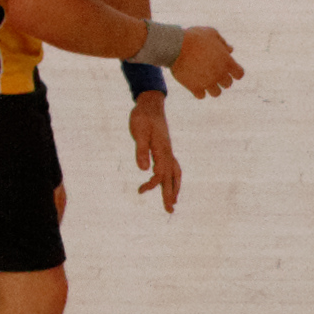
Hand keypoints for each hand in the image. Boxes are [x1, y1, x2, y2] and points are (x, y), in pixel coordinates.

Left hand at [132, 92, 182, 210]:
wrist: (150, 104)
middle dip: (170, 194)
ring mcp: (168, 151)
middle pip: (171, 177)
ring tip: (173, 201)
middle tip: (170, 210)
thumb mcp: (139, 132)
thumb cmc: (142, 117)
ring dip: (174, 187)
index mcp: (162, 150)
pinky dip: (172, 178)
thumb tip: (144, 170)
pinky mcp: (165, 149)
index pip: (160, 174)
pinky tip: (168, 181)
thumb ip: (141, 151)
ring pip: (175, 173)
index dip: (152, 184)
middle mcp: (168, 153)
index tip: (141, 191)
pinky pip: (172, 167)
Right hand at [168, 24, 243, 96]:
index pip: (239, 74)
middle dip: (222, 79)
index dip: (235, 72)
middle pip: (228, 84)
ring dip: (212, 88)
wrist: (176, 45)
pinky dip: (199, 91)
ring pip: (216, 93)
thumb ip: (222, 43)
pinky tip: (194, 83)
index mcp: (227, 61)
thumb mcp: (211, 33)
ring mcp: (207, 82)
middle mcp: (219, 74)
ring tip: (204, 80)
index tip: (227, 68)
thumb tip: (230, 50)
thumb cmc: (194, 36)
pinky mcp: (194, 87)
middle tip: (212, 72)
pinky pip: (201, 96)